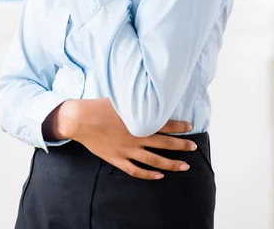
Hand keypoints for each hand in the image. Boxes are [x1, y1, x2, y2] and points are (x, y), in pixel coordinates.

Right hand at [56, 98, 196, 180]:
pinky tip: (159, 176)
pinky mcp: (117, 159)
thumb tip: (149, 97)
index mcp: (138, 121)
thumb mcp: (121, 99)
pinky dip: (149, 175)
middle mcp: (136, 137)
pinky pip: (136, 170)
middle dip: (181, 146)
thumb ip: (136, 102)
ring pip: (154, 161)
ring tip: (184, 166)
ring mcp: (127, 150)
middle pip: (164, 144)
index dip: (179, 127)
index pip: (165, 124)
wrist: (80, 119)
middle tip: (193, 148)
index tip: (190, 127)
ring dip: (171, 164)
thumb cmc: (99, 106)